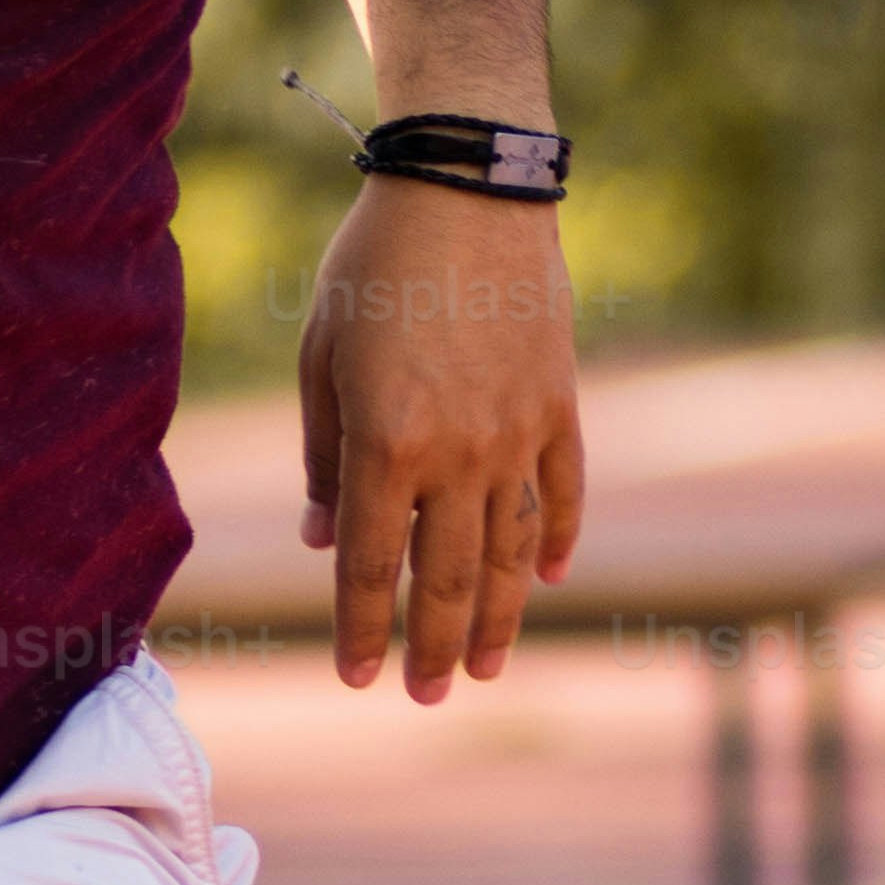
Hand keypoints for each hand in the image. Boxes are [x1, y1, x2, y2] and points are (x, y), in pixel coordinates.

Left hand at [294, 175, 585, 699]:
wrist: (468, 189)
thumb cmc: (372, 266)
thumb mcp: (321, 357)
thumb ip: (325, 456)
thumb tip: (326, 542)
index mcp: (387, 444)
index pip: (372, 566)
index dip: (362, 629)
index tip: (356, 678)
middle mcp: (459, 453)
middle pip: (449, 577)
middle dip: (435, 645)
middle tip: (426, 695)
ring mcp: (519, 433)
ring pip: (513, 552)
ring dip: (501, 617)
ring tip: (488, 668)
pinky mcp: (560, 405)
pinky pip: (564, 493)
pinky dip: (557, 541)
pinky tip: (549, 580)